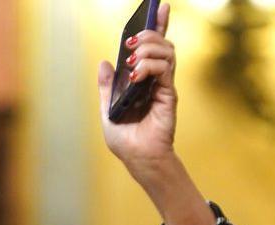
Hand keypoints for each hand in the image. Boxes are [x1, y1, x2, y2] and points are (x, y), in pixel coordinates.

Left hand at [96, 2, 176, 171]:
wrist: (138, 159)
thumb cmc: (125, 140)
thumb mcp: (107, 109)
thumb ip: (107, 86)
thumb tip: (104, 62)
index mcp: (142, 79)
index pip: (153, 46)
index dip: (157, 24)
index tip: (157, 6)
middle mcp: (156, 79)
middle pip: (162, 43)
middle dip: (148, 34)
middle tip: (129, 44)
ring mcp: (164, 85)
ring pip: (166, 52)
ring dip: (147, 49)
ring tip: (132, 63)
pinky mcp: (169, 94)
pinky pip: (165, 69)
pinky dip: (150, 66)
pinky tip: (136, 75)